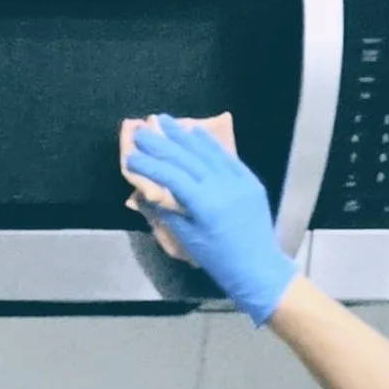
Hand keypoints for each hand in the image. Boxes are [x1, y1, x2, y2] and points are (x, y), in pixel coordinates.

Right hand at [124, 117, 299, 323]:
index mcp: (205, 205)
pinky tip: (194, 132)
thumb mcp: (189, 241)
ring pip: (206, 152)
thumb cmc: (219, 261)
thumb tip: (149, 193)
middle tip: (142, 130)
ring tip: (165, 121)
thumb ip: (169, 214)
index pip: (172, 177)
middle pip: (187, 159)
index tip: (131, 155)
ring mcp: (238, 180)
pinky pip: (226, 156)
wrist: (257, 266)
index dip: (150, 164)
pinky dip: (208, 143)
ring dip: (183, 135)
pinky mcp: (249, 179)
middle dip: (162, 143)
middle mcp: (222, 186)